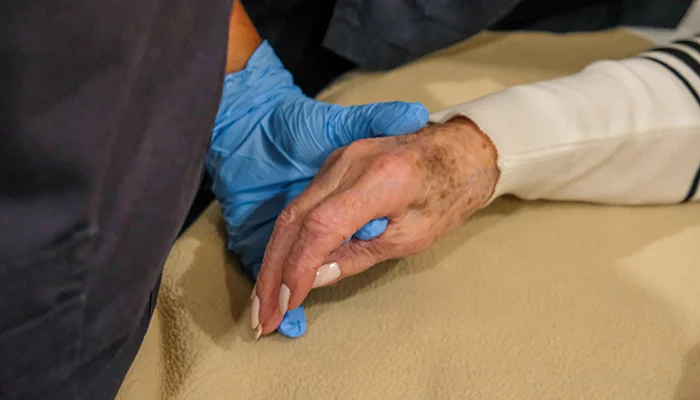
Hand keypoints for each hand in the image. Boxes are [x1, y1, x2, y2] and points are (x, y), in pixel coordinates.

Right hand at [205, 41, 428, 337]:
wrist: (459, 150)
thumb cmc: (448, 194)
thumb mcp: (413, 236)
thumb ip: (360, 256)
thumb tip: (315, 279)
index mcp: (381, 179)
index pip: (322, 226)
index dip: (299, 268)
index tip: (288, 303)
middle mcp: (351, 162)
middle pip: (295, 219)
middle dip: (274, 270)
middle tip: (265, 314)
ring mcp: (338, 159)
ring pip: (291, 211)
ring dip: (274, 257)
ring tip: (266, 299)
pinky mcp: (334, 163)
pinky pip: (302, 203)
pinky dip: (288, 238)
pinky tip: (280, 266)